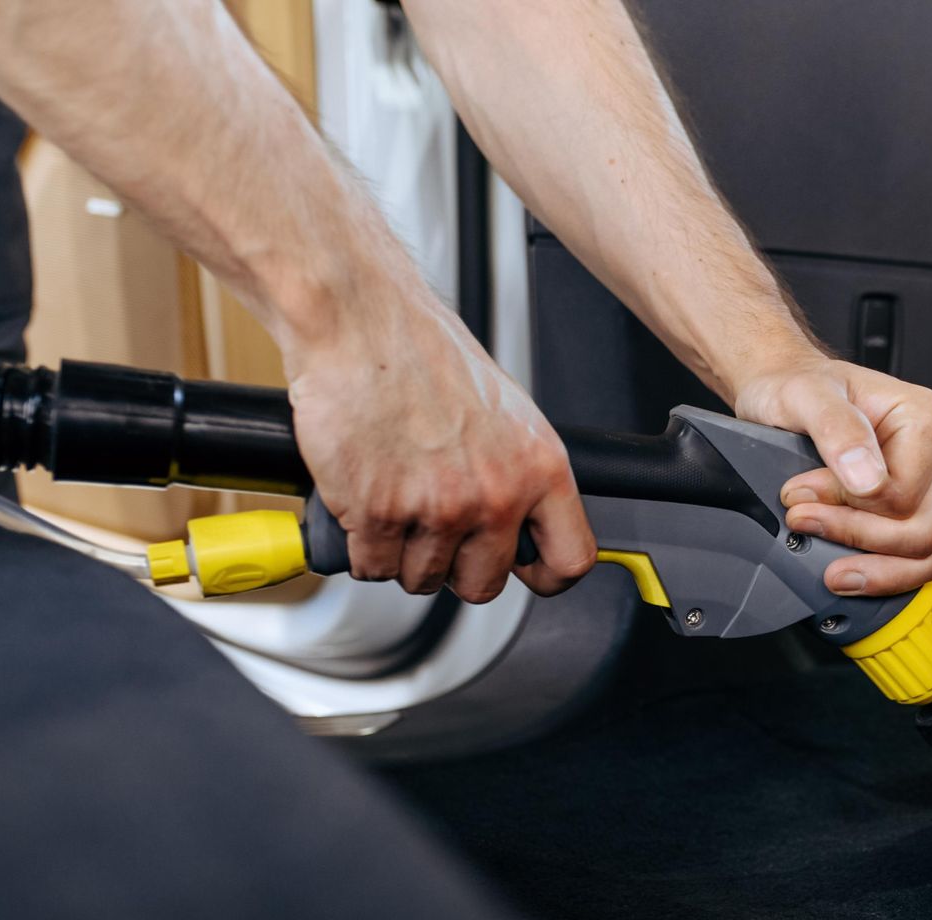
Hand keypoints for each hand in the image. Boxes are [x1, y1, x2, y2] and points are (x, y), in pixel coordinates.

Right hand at [285, 288, 595, 603]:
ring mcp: (438, 509)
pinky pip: (373, 567)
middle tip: (435, 532)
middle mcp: (496, 494)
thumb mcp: (507, 412)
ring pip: (423, 579)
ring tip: (394, 503)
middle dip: (455, 568)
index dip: (545, 575)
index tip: (527, 571)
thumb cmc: (423, 354)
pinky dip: (361, 548)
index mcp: (539, 467)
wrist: (362, 323)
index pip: (570, 559)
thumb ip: (519, 471)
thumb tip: (522, 517)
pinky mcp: (379, 515)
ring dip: (403, 554)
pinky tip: (363, 509)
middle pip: (484, 584)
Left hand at [734, 356, 931, 625]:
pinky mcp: (924, 511)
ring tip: (836, 576)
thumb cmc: (801, 389)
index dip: (852, 508)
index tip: (800, 499)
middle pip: (922, 530)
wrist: (790, 391)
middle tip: (804, 528)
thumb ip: (837, 430)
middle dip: (860, 542)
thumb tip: (867, 479)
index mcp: (927, 420)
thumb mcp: (806, 396)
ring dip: (886, 574)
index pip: (905, 494)